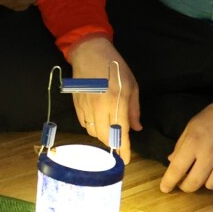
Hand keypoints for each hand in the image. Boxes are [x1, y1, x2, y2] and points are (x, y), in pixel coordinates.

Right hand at [64, 37, 141, 161]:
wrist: (89, 52)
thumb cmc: (115, 66)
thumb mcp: (132, 85)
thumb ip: (134, 109)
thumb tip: (136, 128)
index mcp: (117, 101)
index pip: (121, 132)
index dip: (124, 149)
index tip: (126, 160)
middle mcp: (100, 106)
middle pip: (105, 136)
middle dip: (112, 144)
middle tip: (119, 144)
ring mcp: (86, 106)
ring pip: (93, 132)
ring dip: (102, 135)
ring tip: (108, 130)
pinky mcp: (77, 103)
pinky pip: (84, 123)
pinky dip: (91, 126)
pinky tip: (97, 120)